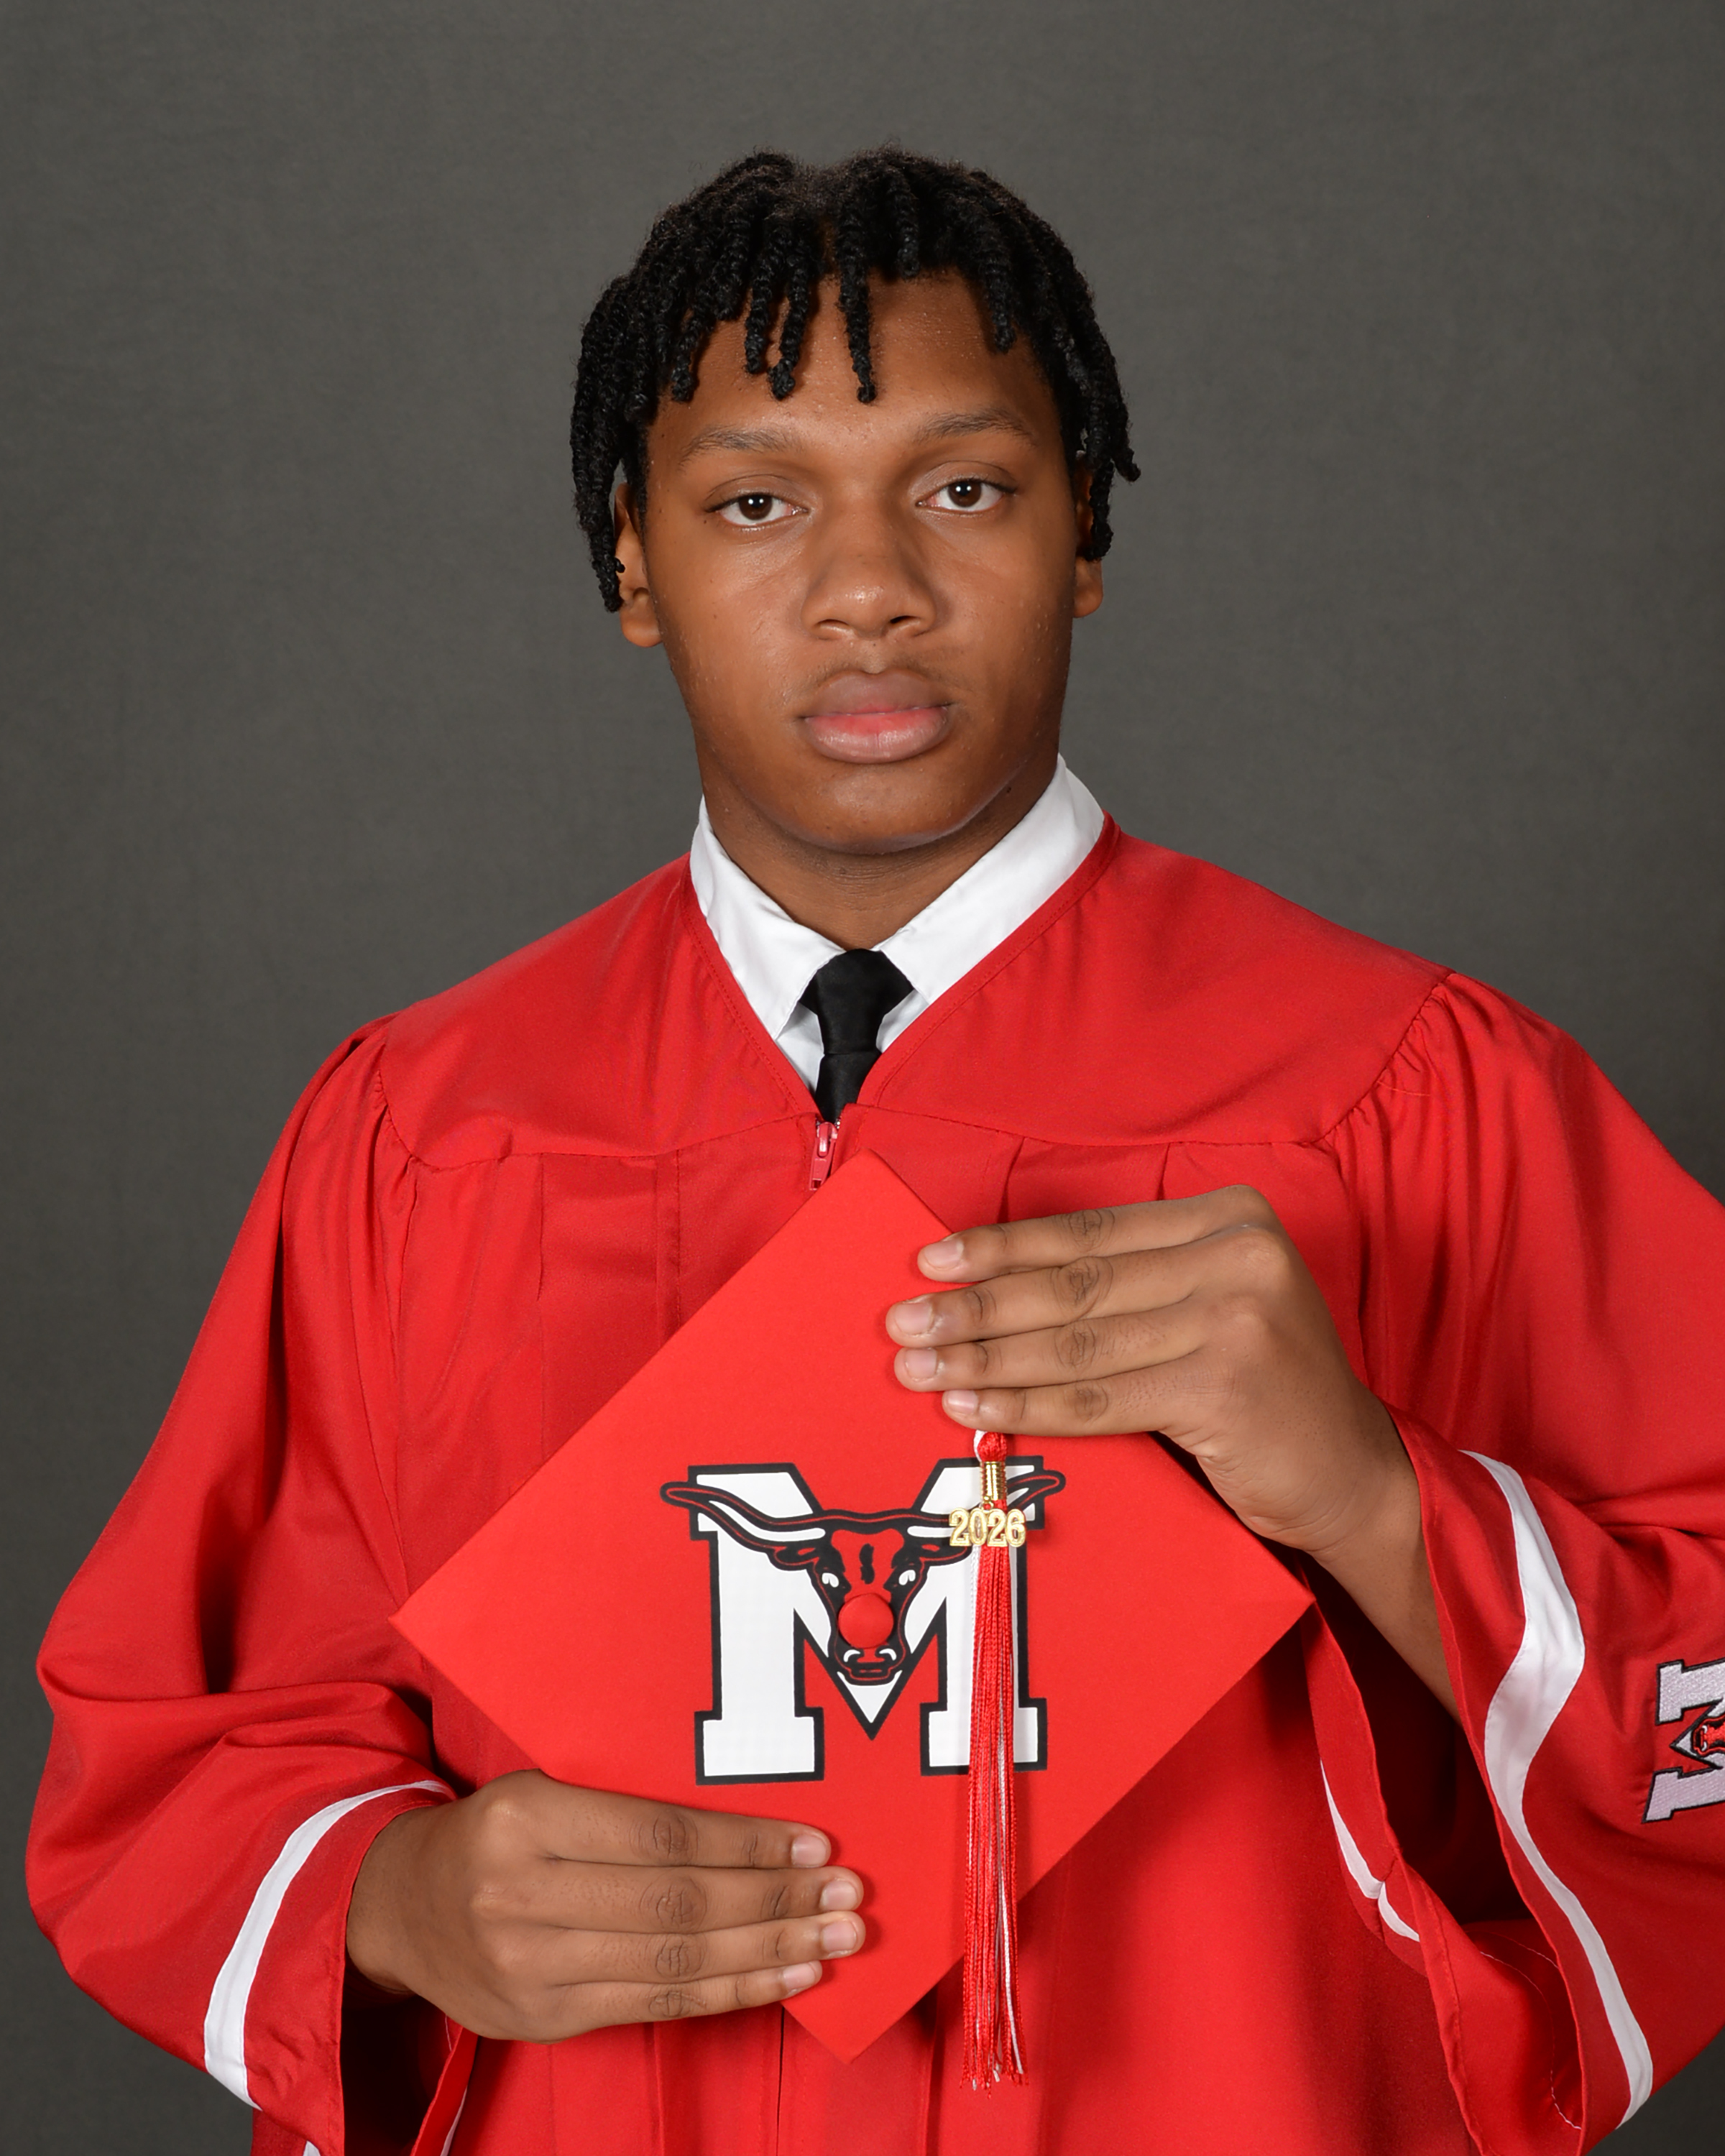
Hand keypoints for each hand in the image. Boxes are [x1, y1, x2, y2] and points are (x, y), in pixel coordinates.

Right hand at [346, 1771, 864, 2039]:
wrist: (398, 1908)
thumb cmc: (493, 1831)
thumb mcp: (542, 1787)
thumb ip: (626, 1802)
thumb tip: (748, 1818)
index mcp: (527, 1817)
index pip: (660, 1836)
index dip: (744, 1845)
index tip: (813, 1844)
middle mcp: (523, 1895)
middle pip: (676, 1905)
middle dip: (774, 1902)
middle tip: (846, 1897)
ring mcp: (532, 1967)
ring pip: (675, 1965)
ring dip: (768, 1954)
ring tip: (835, 1942)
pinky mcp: (545, 2020)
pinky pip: (656, 2006)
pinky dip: (731, 1994)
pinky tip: (784, 1979)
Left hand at [885, 1188, 1455, 1711]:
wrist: (1354, 1475)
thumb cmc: (1265, 1392)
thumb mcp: (1212, 1308)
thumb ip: (1134, 1288)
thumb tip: (999, 1289)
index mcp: (1231, 1216)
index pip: (1089, 1235)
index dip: (1003, 1247)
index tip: (931, 1260)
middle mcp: (1238, 1253)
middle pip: (1075, 1284)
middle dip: (978, 1304)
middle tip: (902, 1320)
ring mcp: (1236, 1318)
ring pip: (1077, 1341)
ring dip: (985, 1357)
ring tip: (918, 1366)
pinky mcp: (1224, 1386)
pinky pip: (1099, 1398)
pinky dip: (1027, 1405)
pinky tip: (973, 1408)